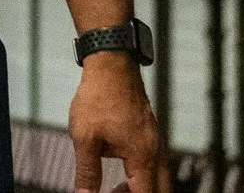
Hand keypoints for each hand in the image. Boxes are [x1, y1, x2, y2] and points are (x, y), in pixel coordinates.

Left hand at [69, 53, 165, 192]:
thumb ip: (87, 171)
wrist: (111, 64)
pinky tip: (118, 165)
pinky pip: (151, 162)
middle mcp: (155, 152)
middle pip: (159, 189)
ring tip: (113, 186)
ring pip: (156, 177)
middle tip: (114, 192)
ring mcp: (154, 141)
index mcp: (142, 157)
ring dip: (139, 186)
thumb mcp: (85, 137)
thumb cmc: (99, 96)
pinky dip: (139, 172)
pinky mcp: (148, 132)